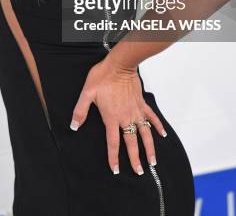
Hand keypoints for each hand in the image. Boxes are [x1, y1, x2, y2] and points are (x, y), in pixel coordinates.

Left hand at [69, 55, 166, 174]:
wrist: (120, 64)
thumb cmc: (102, 77)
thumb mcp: (87, 93)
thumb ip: (80, 111)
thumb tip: (74, 126)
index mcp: (111, 118)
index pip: (113, 143)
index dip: (114, 158)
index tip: (116, 170)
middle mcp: (125, 117)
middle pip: (131, 143)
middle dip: (135, 159)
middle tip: (139, 172)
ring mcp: (135, 111)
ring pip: (145, 133)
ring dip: (149, 148)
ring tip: (153, 161)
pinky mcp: (142, 103)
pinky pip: (151, 117)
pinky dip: (158, 126)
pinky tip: (162, 134)